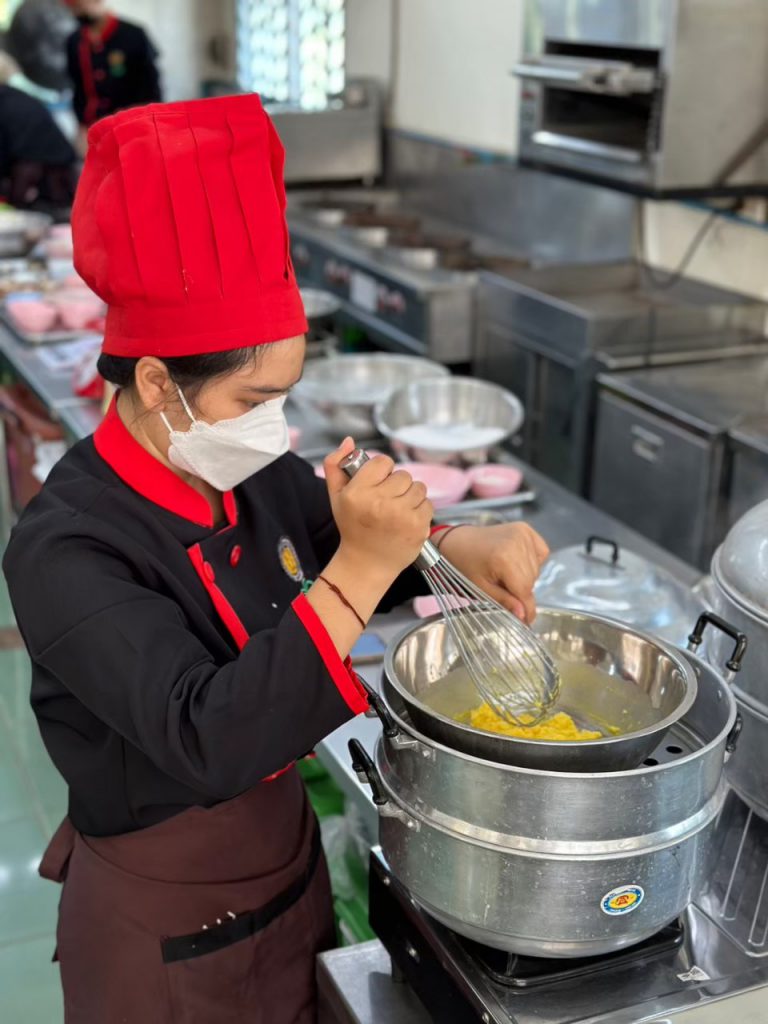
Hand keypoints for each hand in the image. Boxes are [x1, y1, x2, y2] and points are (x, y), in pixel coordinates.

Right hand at [324, 438, 433, 583]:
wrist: (367, 563)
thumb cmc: (352, 527)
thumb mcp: (336, 496)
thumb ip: (335, 465)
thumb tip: (349, 441)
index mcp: (358, 493)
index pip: (383, 462)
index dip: (382, 471)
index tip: (378, 485)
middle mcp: (380, 503)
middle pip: (403, 475)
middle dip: (397, 485)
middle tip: (387, 501)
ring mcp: (401, 516)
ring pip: (418, 487)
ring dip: (410, 496)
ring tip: (398, 510)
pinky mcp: (418, 527)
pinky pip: (428, 503)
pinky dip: (420, 510)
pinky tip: (406, 520)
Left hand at [438, 522, 548, 622]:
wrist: (458, 541)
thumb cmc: (465, 565)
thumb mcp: (481, 588)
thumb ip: (504, 601)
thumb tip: (524, 616)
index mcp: (504, 558)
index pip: (524, 590)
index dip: (526, 608)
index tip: (527, 621)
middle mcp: (517, 542)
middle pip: (531, 580)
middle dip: (520, 591)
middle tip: (503, 589)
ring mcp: (522, 533)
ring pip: (536, 569)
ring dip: (525, 577)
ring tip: (505, 573)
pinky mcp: (525, 529)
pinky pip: (541, 554)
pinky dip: (532, 562)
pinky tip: (516, 562)